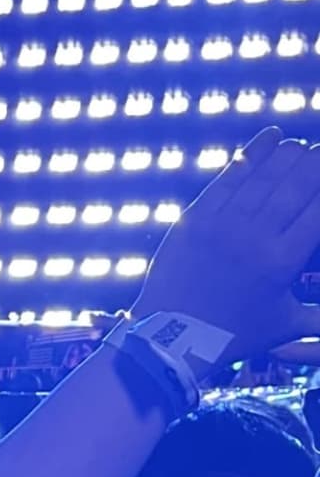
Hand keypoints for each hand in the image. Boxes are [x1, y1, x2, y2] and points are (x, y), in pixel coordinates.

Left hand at [131, 128, 319, 354]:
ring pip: (265, 176)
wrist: (171, 339)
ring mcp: (223, 225)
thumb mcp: (284, 326)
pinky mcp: (197, 218)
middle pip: (297, 185)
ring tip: (304, 147)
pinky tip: (272, 137)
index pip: (319, 211)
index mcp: (282, 263)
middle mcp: (255, 238)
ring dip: (289, 154)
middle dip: (317, 164)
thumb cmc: (234, 335)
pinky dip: (253, 154)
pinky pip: (230, 177)